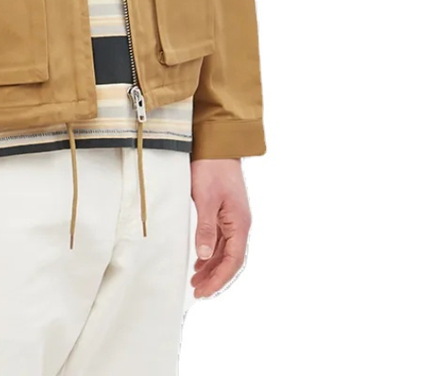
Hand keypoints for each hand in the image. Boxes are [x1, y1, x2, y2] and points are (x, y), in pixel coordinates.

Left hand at [189, 158, 251, 297]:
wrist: (217, 144)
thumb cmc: (212, 168)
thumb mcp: (206, 199)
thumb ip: (206, 228)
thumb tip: (204, 256)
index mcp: (240, 222)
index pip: (233, 260)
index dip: (219, 278)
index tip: (204, 291)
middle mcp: (240, 223)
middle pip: (230, 259)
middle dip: (215, 277)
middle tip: (197, 291)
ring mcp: (233, 217)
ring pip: (225, 250)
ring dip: (212, 266)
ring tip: (196, 279)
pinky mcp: (225, 211)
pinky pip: (221, 239)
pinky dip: (211, 252)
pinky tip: (200, 258)